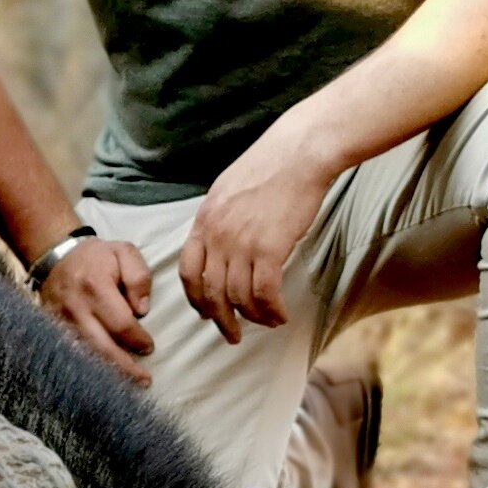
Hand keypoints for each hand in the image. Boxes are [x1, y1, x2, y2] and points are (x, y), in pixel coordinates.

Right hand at [39, 237, 153, 382]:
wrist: (55, 256)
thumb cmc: (96, 257)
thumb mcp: (124, 252)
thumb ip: (138, 277)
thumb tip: (142, 310)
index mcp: (96, 287)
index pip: (121, 323)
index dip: (137, 339)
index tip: (149, 347)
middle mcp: (76, 308)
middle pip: (102, 347)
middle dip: (124, 367)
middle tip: (144, 381)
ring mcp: (61, 321)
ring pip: (85, 355)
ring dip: (107, 373)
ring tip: (127, 385)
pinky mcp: (53, 330)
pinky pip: (72, 354)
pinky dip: (88, 367)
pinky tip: (103, 377)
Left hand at [174, 137, 332, 341]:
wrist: (299, 152)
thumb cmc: (270, 166)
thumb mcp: (228, 189)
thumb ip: (218, 219)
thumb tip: (218, 243)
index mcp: (204, 220)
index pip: (188, 270)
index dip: (195, 298)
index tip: (205, 312)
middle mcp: (217, 235)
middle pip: (210, 292)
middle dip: (221, 319)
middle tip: (232, 334)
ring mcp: (241, 243)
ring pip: (238, 297)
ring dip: (253, 316)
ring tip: (266, 322)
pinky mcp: (269, 249)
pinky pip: (264, 293)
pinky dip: (271, 310)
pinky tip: (280, 314)